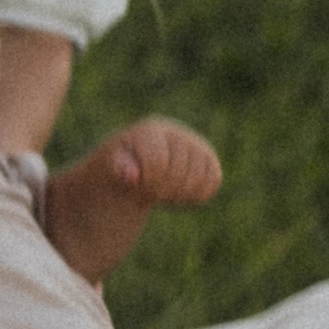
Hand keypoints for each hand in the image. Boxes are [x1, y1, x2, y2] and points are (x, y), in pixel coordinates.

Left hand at [90, 118, 223, 209]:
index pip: (157, 164)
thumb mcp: (115, 167)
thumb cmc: (125, 164)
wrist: (140, 161)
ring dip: (178, 197)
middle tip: (150, 192)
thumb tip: (132, 176)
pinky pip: (214, 181)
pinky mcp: (210, 159)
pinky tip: (181, 193)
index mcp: (152, 130)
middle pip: (177, 175)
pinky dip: (197, 195)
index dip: (147, 183)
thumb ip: (120, 169)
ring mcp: (196, 145)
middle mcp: (178, 133)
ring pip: (196, 182)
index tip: (137, 185)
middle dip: (161, 192)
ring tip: (164, 192)